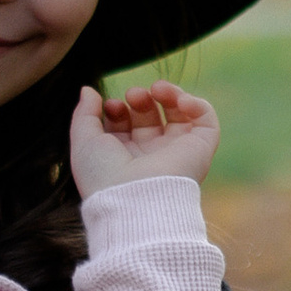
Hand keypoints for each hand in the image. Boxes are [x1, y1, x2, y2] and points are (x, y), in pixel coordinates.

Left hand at [69, 80, 218, 195]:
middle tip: (134, 96)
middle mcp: (150, 157)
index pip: (124, 126)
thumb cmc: (104, 177)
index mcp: (123, 159)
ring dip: (169, 94)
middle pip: (149, 118)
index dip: (118, 109)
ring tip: (157, 89)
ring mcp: (176, 153)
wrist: (134, 201)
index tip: (111, 106)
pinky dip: (196, 103)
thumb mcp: (84, 141)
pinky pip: (206, 121)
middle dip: (140, 99)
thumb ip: (84, 113)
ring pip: (179, 115)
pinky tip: (180, 100)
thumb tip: (88, 90)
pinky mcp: (199, 150)